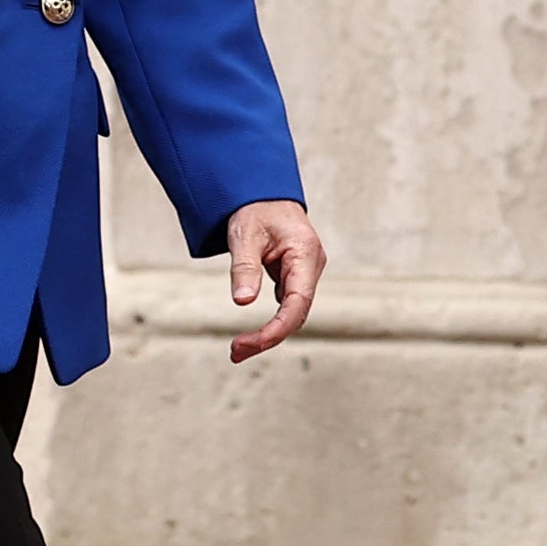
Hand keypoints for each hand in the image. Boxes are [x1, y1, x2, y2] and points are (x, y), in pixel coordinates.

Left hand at [222, 200, 323, 363]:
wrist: (262, 192)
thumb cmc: (255, 208)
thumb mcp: (244, 235)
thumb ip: (245, 267)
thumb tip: (243, 301)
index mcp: (305, 254)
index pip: (298, 302)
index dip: (277, 328)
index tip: (250, 344)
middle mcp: (311, 266)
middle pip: (296, 314)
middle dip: (268, 337)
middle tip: (235, 353)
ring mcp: (305, 273)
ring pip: (292, 313)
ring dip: (269, 334)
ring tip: (238, 348)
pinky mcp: (295, 277)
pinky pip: (287, 306)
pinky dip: (270, 322)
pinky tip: (249, 334)